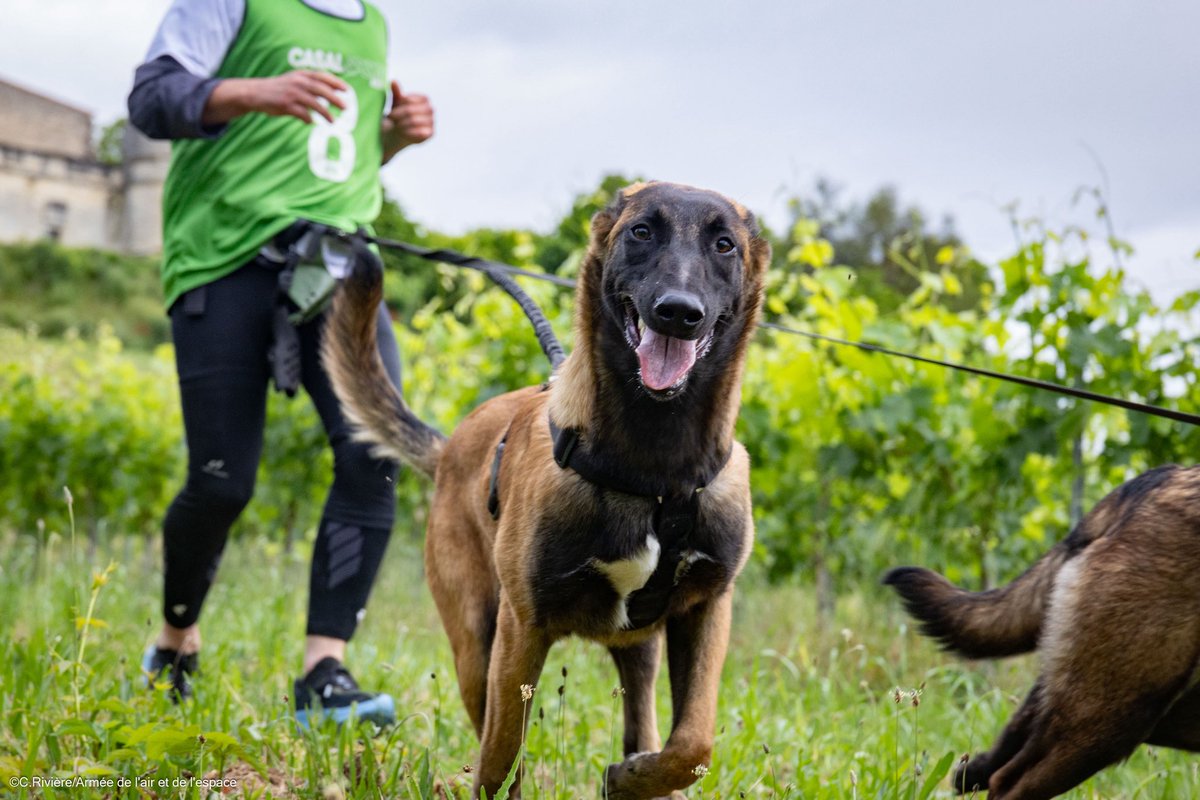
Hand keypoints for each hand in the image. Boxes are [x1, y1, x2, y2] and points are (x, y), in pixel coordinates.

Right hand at [203, 71, 347, 125]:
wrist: (255, 92)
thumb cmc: (279, 89)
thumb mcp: (294, 81)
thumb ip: (311, 86)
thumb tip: (331, 96)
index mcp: (301, 74)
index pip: (323, 76)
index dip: (336, 82)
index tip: (347, 90)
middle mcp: (298, 82)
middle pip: (321, 89)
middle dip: (335, 98)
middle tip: (346, 107)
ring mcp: (292, 93)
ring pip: (314, 103)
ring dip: (325, 113)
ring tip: (333, 121)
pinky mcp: (285, 104)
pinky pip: (302, 114)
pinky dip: (308, 119)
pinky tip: (310, 122)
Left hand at [381, 80, 433, 162]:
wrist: (399, 132)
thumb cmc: (398, 115)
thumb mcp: (395, 103)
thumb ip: (396, 92)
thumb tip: (393, 81)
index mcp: (424, 99)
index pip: (410, 100)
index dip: (399, 106)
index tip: (391, 110)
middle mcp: (430, 109)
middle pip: (411, 110)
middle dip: (398, 115)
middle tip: (390, 118)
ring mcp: (432, 121)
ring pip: (414, 121)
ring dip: (401, 124)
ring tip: (395, 125)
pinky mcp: (431, 133)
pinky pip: (419, 132)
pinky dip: (408, 132)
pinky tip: (401, 133)